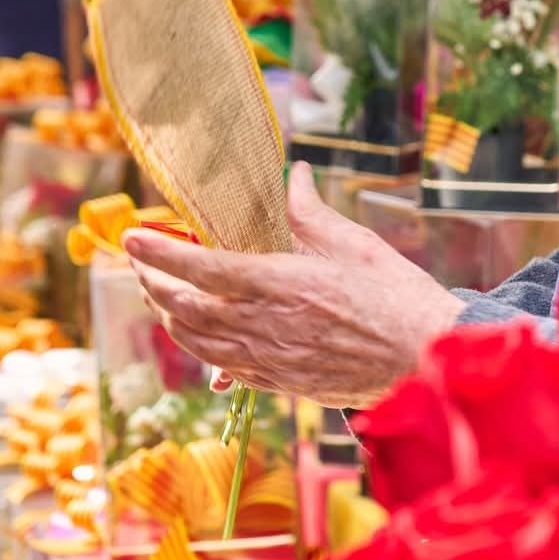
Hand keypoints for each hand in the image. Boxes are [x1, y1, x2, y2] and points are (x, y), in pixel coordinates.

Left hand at [123, 162, 464, 405]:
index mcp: (281, 284)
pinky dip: (202, 349)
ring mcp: (270, 361)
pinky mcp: (281, 384)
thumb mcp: (354, 244)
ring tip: (163, 297)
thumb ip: (309, 213)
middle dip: (154, 285)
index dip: (159, 252)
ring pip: (198, 343)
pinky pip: (225, 369)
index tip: (131, 238)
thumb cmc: (398, 299)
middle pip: (186, 308)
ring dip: (171, 318)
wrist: (428, 363)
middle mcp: (265, 326)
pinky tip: (201, 336)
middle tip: (142, 265)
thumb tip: (292, 175)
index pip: (201, 267)